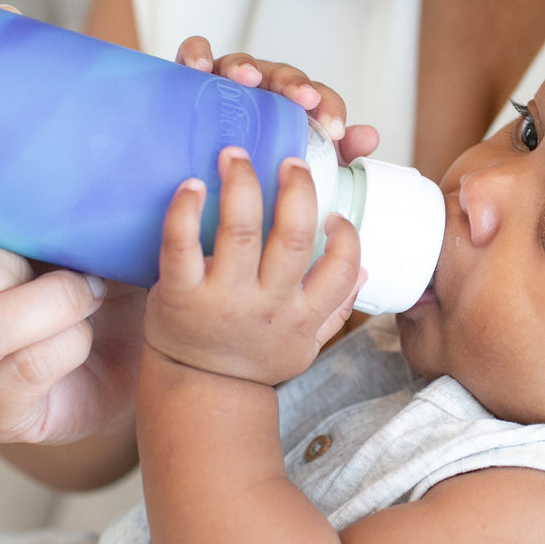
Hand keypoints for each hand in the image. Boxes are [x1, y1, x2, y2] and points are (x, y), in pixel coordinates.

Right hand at [0, 182, 144, 464]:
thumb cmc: (81, 258)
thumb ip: (25, 185)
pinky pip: (20, 373)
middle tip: (55, 260)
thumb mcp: (53, 212)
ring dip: (53, 302)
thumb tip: (50, 137)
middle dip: (8, 261)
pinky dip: (68, 343)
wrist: (129, 338)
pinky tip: (81, 333)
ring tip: (84, 293)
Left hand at [145, 147, 362, 384]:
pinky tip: (193, 186)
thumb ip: (336, 307)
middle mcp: (265, 306)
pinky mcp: (179, 294)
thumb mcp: (304, 345)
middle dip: (297, 190)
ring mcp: (221, 300)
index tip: (335, 213)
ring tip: (237, 154)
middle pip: (293, 238)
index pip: (341, 270)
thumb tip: (365, 269)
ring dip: (242, 184)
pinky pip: (180, 246)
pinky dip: (186, 211)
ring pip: (240, 232)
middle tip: (291, 161)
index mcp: (301, 315)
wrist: (199, 389)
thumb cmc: (254, 359)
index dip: (346, 236)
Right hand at [175, 36, 379, 163]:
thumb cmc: (250, 173)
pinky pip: (192, 57)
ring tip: (248, 79)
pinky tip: (198, 68)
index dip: (329, 107)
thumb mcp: (294, 172)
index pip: (317, 98)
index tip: (334, 129)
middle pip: (281, 76)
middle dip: (294, 84)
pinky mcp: (189, 81)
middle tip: (303, 100)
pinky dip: (195, 53)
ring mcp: (225, 85)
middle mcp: (260, 92)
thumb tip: (368, 136)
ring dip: (246, 65)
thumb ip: (336, 157)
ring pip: (238, 63)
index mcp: (289, 111)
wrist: (195, 182)